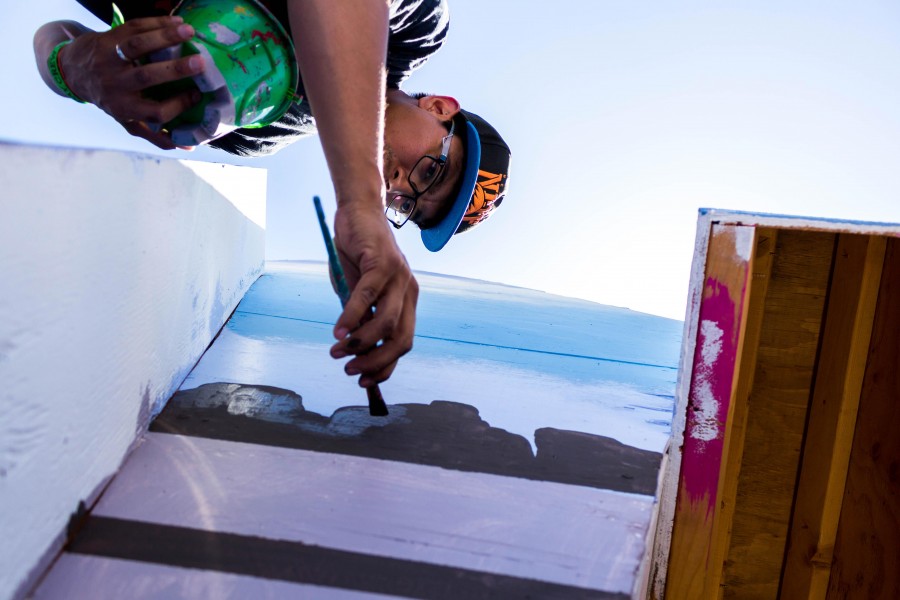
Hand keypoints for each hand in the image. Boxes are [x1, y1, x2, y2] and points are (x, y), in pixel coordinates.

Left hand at [59, 16, 204, 148]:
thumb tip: (187, 148)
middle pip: (147, 77)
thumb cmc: (110, 98)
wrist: (73, 71)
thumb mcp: (127, 120)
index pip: (155, 112)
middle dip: (175, 69)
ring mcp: (109, 59)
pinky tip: (177, 23)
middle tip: (201, 63)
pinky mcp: (107, 38)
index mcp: (124, 109)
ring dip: (165, 37)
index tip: (197, 96)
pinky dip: (156, 23)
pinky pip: (133, 28)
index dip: (178, 106)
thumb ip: (154, 134)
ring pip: (137, 46)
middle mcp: (115, 85)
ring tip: (189, 31)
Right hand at [330, 204, 417, 386]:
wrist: (358, 212)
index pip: (403, 342)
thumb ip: (361, 316)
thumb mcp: (358, 291)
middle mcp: (409, 291)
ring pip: (386, 321)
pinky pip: (368, 296)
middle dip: (375, 361)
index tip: (363, 381)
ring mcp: (399, 276)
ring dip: (361, 342)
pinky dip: (352, 317)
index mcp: (407, 301)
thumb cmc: (357, 254)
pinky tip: (338, 331)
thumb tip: (354, 350)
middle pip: (400, 338)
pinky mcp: (383, 262)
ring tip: (338, 350)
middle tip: (350, 370)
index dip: (385, 366)